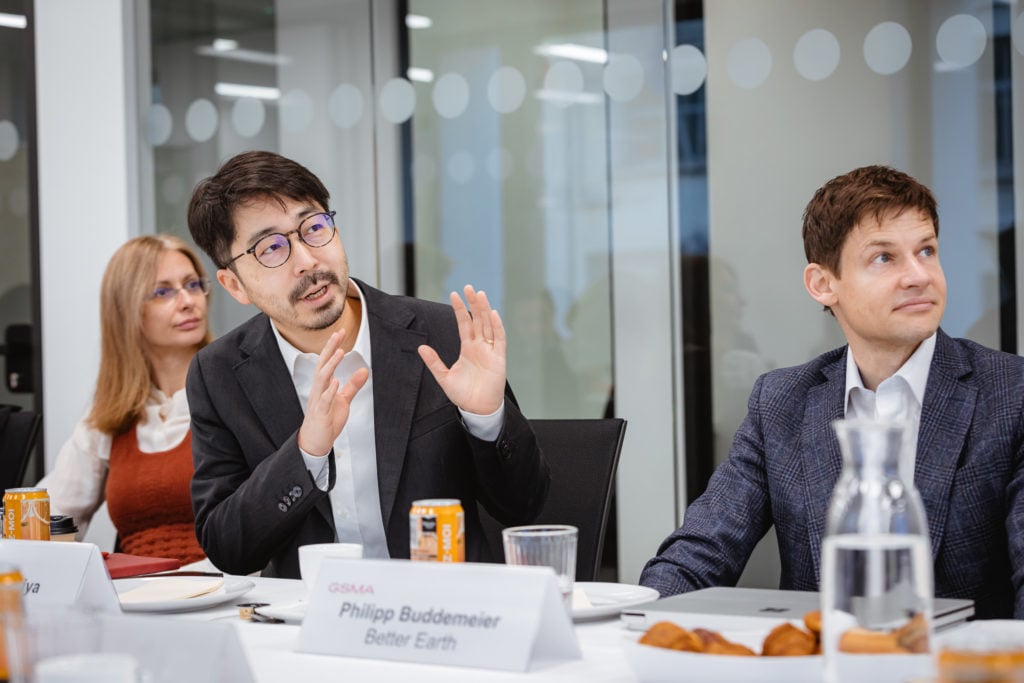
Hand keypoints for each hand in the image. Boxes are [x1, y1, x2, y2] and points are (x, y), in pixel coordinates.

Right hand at [297, 329, 368, 455]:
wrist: (315, 441)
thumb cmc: (327, 420)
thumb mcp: (343, 400)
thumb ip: (352, 385)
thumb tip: (364, 370)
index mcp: (323, 385)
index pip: (326, 362)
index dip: (332, 347)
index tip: (340, 332)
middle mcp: (318, 390)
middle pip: (322, 365)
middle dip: (330, 349)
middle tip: (338, 334)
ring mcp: (318, 401)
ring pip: (322, 379)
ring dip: (330, 365)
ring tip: (339, 352)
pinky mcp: (320, 414)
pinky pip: (324, 400)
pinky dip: (329, 391)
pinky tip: (336, 382)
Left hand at [418, 285, 505, 414]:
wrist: (477, 409)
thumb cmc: (463, 395)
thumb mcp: (444, 377)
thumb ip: (434, 362)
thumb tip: (421, 347)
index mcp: (468, 349)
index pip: (464, 324)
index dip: (460, 310)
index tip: (454, 294)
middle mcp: (480, 347)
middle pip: (478, 320)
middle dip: (473, 303)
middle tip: (468, 287)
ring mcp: (490, 351)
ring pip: (488, 325)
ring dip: (485, 310)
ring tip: (480, 294)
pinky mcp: (499, 359)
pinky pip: (499, 339)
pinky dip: (497, 327)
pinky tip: (493, 314)